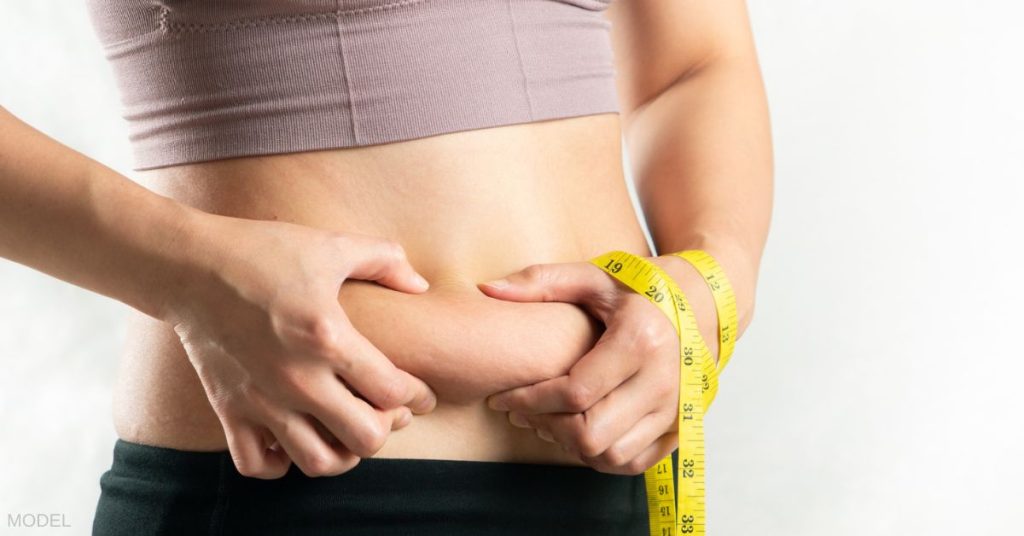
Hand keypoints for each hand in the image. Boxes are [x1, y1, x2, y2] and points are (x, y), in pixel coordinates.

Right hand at [162, 212, 437, 478]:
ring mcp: (261, 399)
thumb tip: (421, 286)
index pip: (393, 391)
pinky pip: (258, 465)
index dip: (416, 394)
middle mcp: (297, 378)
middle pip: (365, 438)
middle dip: (385, 427)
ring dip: (341, 452)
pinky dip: (281, 462)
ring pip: (317, 462)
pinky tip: (294, 434)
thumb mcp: (332, 245)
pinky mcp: (229, 410)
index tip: (417, 389)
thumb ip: (385, 261)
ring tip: (343, 429)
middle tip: (382, 411)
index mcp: (327, 337)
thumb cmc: (265, 251)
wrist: (189, 266)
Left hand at [479, 256, 691, 475]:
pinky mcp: (681, 428)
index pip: (574, 393)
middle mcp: (665, 380)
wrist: (703, 303)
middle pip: (590, 434)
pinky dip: (599, 456)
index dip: (530, 401)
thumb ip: (540, 281)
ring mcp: (677, 409)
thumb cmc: (641, 287)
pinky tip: (579, 428)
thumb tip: (487, 289)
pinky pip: (632, 463)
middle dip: (546, 426)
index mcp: (641, 340)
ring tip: (548, 419)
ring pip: (610, 456)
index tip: (503, 397)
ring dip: (570, 445)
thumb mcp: (593, 276)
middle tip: (522, 411)